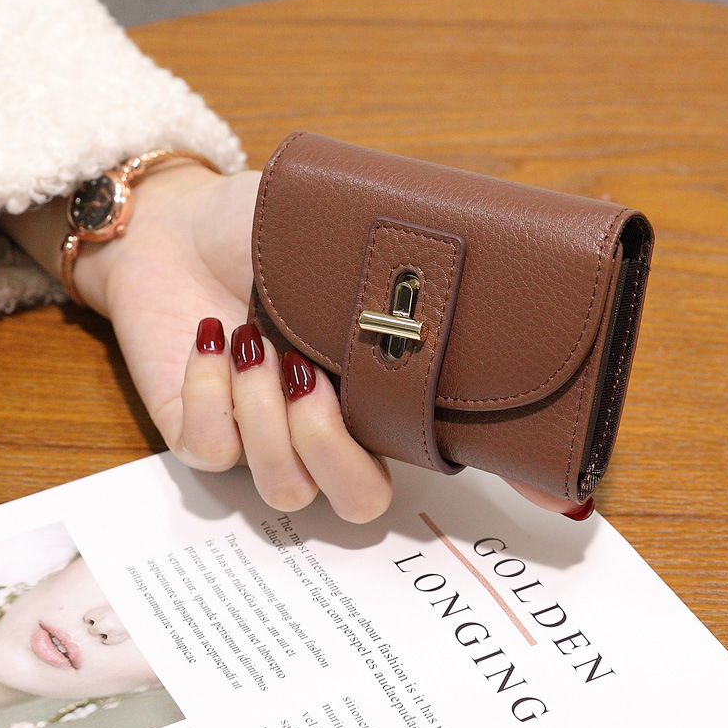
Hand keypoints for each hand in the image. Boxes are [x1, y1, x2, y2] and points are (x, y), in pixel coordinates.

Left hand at [4, 164, 583, 521]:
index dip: (496, 484)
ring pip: (286, 491)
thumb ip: (401, 269)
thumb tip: (485, 277)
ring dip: (269, 417)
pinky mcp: (202, 436)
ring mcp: (264, 439)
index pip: (440, 454)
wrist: (176, 223)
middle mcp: (328, 427)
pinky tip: (212, 339)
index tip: (551, 504)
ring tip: (256, 343)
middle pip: (361, 504)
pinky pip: (213, 454)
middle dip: (335, 451)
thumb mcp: (343, 239)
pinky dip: (212, 397)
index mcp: (375, 388)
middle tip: (312, 377)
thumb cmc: (266, 229)